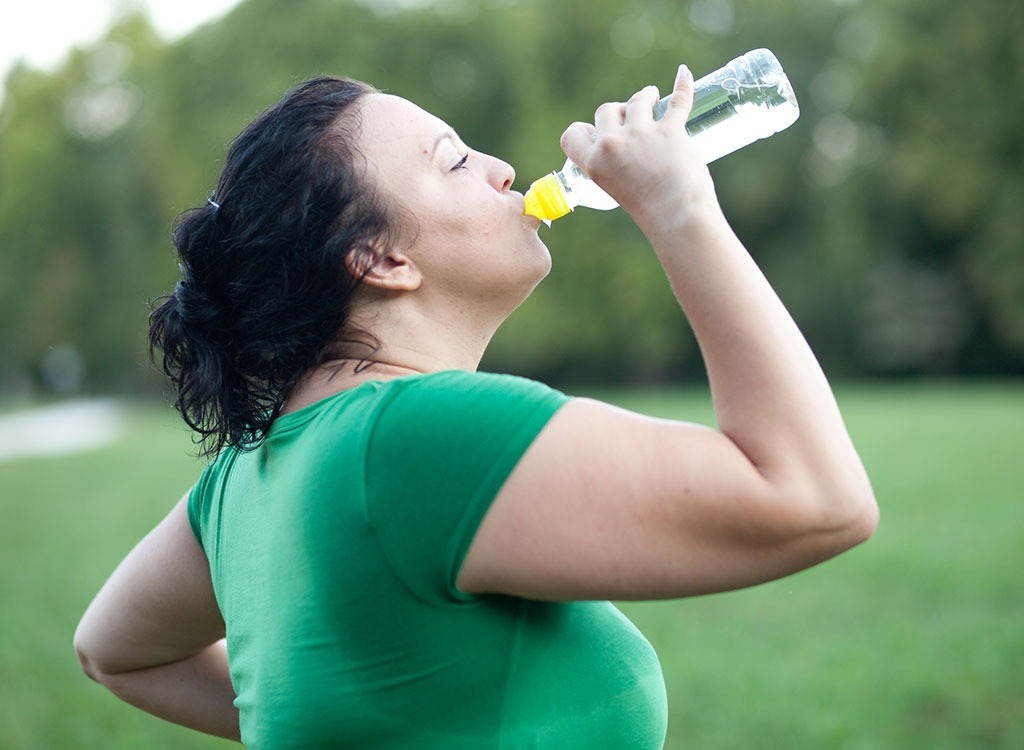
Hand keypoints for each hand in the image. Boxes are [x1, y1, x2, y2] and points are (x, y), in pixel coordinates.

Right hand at [560, 65, 718, 229]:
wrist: (678, 217)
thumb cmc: (650, 210)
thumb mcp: (615, 189)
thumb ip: (614, 166)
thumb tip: (629, 147)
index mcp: (594, 163)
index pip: (572, 135)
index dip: (584, 129)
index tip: (597, 131)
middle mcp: (613, 144)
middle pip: (606, 110)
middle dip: (619, 111)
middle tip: (632, 120)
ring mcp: (642, 134)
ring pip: (638, 99)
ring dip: (646, 96)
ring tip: (654, 98)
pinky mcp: (670, 130)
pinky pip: (678, 99)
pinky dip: (683, 84)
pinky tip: (684, 73)